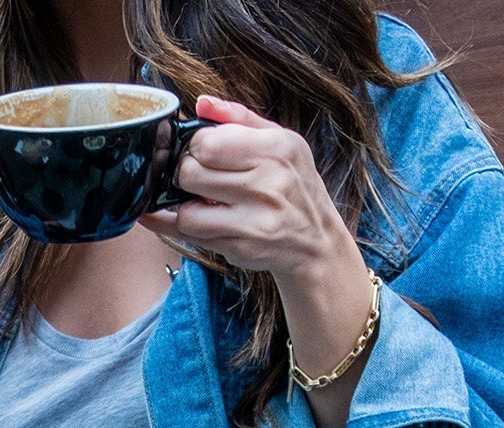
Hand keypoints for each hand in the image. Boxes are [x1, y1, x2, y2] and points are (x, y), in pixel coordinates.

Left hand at [141, 95, 356, 281]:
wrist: (317, 240)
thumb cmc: (296, 185)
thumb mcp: (281, 140)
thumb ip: (239, 118)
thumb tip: (202, 103)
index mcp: (275, 149)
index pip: (207, 143)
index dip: (194, 146)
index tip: (200, 151)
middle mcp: (266, 185)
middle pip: (191, 174)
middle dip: (186, 174)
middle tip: (198, 176)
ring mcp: (254, 222)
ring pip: (187, 212)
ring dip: (186, 206)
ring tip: (203, 200)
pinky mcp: (242, 249)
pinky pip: (194, 238)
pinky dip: (188, 228)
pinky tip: (195, 219)